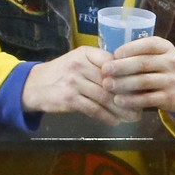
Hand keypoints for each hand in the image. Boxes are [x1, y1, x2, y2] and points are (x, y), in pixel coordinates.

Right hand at [21, 45, 138, 125]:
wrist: (32, 85)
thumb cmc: (60, 74)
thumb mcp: (78, 62)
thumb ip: (99, 66)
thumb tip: (129, 77)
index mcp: (85, 53)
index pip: (114, 63)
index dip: (130, 75)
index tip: (142, 86)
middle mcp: (80, 65)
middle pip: (112, 81)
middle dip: (129, 95)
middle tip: (142, 105)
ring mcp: (73, 82)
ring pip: (105, 97)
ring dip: (121, 109)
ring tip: (133, 117)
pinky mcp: (69, 98)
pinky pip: (93, 109)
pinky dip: (106, 117)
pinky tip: (115, 121)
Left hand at [100, 36, 174, 114]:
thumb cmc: (165, 68)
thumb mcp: (159, 55)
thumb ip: (140, 53)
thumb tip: (110, 57)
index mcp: (166, 48)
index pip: (149, 44)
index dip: (131, 48)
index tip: (114, 54)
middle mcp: (170, 62)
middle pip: (143, 63)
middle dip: (122, 67)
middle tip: (105, 70)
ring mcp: (171, 80)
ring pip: (144, 81)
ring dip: (123, 83)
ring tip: (107, 85)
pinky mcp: (169, 98)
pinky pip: (147, 99)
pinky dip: (131, 100)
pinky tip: (118, 100)